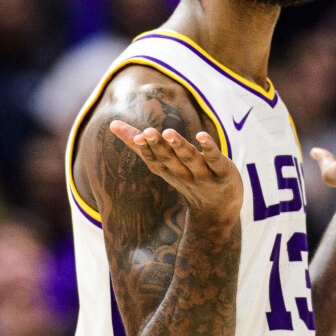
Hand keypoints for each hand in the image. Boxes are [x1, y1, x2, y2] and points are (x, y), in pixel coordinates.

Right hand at [109, 121, 241, 221]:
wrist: (217, 211)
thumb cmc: (186, 179)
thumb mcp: (162, 164)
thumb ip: (139, 145)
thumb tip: (112, 124)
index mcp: (167, 170)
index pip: (153, 159)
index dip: (145, 149)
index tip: (136, 136)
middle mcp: (183, 174)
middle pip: (169, 159)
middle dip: (158, 146)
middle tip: (147, 132)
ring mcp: (203, 175)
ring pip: (190, 159)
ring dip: (179, 146)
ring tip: (169, 132)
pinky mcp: (224, 173)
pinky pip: (216, 160)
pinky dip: (209, 148)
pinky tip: (202, 136)